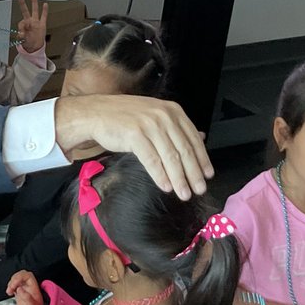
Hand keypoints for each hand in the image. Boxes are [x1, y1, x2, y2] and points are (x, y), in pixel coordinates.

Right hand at [6, 270, 43, 304]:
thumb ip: (26, 297)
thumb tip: (20, 289)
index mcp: (34, 289)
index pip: (28, 275)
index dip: (20, 277)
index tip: (15, 285)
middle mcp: (30, 289)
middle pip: (22, 275)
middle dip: (14, 279)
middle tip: (11, 287)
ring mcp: (24, 292)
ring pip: (17, 280)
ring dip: (11, 283)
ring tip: (9, 290)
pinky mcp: (19, 296)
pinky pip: (14, 286)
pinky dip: (10, 287)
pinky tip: (9, 292)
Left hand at [15, 0, 48, 53]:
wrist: (35, 47)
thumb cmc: (27, 43)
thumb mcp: (23, 41)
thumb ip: (21, 36)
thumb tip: (21, 33)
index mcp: (24, 26)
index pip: (21, 22)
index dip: (21, 27)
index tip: (22, 32)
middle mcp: (29, 22)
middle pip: (25, 11)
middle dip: (23, 4)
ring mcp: (36, 22)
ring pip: (35, 10)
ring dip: (34, 2)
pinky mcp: (42, 24)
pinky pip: (44, 16)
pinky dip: (45, 10)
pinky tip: (45, 4)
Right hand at [54, 94, 212, 198]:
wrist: (97, 113)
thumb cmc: (125, 117)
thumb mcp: (155, 116)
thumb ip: (176, 128)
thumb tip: (201, 139)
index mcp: (173, 111)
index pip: (193, 139)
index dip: (202, 159)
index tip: (207, 175)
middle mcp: (164, 116)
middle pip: (184, 150)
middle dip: (193, 173)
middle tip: (199, 189)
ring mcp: (149, 125)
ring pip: (170, 157)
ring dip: (179, 179)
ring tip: (184, 193)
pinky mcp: (135, 135)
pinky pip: (152, 160)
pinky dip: (160, 175)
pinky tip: (166, 186)